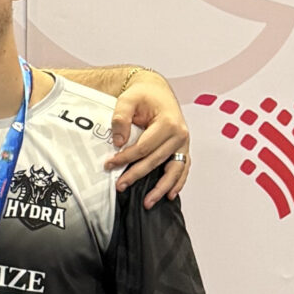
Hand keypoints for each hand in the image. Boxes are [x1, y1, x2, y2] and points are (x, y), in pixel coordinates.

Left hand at [105, 70, 188, 206]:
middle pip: (156, 161)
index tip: (110, 164)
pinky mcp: (183, 148)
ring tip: (148, 202)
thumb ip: (121, 118)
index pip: (144, 147)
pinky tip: (170, 195)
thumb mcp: (128, 99)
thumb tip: (119, 141)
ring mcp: (183, 143)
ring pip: (174, 170)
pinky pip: (183, 168)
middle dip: (137, 175)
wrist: (157, 91)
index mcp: (168, 122)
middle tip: (120, 186)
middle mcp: (180, 134)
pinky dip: (177, 182)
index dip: (126, 158)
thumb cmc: (144, 95)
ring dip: (161, 188)